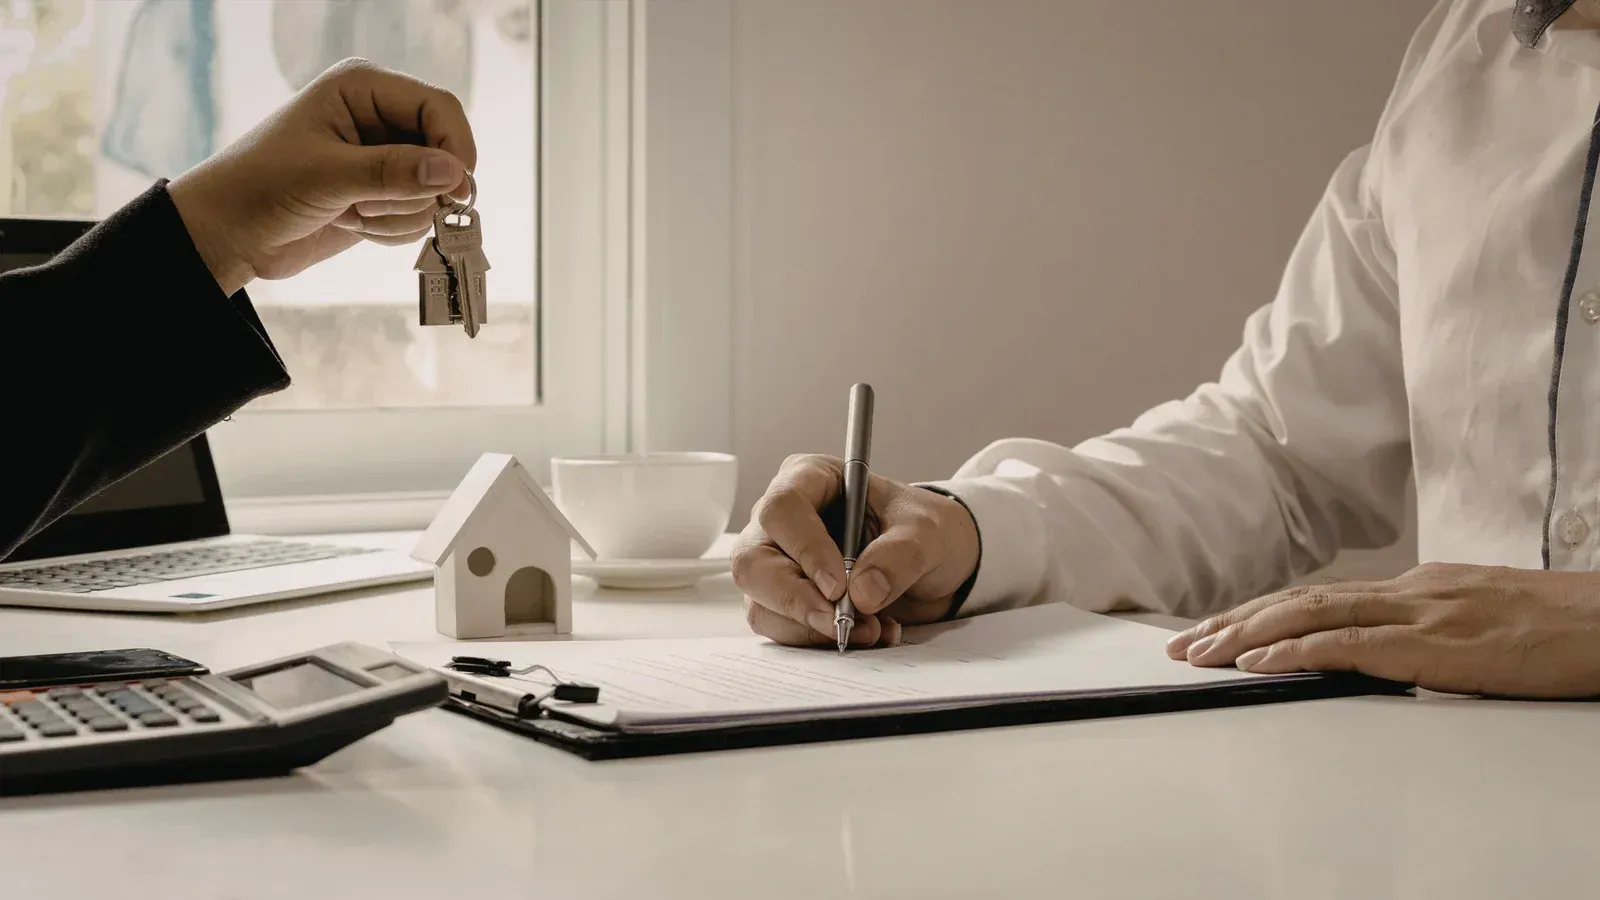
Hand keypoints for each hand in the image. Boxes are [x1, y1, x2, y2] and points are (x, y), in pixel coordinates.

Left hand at [167, 57, 477, 295]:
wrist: (228, 234)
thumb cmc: (261, 187)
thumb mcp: (328, 176)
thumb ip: (394, 172)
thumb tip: (456, 174)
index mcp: (363, 88)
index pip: (439, 107)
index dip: (456, 147)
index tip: (458, 190)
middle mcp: (378, 116)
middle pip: (443, 151)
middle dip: (418, 190)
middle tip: (375, 206)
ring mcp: (381, 156)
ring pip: (433, 190)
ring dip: (400, 214)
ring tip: (352, 214)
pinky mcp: (381, 192)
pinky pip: (418, 214)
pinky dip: (392, 229)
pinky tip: (353, 225)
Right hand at [731, 454, 979, 648]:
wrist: (934, 563)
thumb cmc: (923, 530)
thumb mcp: (927, 532)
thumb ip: (899, 556)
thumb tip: (862, 592)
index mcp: (809, 479)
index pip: (782, 509)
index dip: (805, 549)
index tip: (838, 586)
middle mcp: (782, 520)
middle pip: (753, 561)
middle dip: (796, 600)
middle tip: (841, 624)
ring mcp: (777, 561)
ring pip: (761, 601)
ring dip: (812, 627)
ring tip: (870, 629)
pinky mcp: (784, 599)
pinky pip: (780, 627)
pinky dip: (818, 640)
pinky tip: (865, 632)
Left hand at [1164, 562, 1599, 697]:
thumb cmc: (1556, 628)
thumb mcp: (1477, 621)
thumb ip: (1425, 630)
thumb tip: (1380, 652)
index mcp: (1416, 587)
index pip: (1320, 597)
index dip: (1262, 614)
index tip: (1216, 632)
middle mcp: (1409, 590)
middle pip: (1301, 600)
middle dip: (1235, 623)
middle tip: (1184, 647)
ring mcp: (1422, 612)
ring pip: (1313, 615)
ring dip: (1249, 635)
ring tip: (1203, 655)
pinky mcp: (1438, 643)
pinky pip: (1352, 646)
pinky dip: (1298, 651)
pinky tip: (1261, 662)